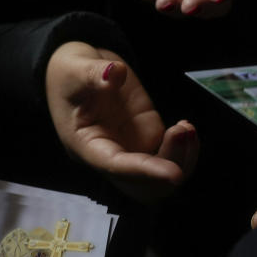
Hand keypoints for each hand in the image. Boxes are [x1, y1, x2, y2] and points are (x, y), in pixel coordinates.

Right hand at [46, 41, 198, 201]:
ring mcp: (130, 150)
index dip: (144, 171)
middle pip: (142, 187)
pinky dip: (184, 151)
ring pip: (159, 180)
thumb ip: (94, 73)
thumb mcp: (76, 69)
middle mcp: (109, 156)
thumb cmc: (70, 74)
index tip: (173, 172)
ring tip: (186, 127)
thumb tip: (115, 72)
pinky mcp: (146, 140)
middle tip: (181, 131)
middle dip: (168, 167)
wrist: (79, 72)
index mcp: (85, 145)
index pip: (115, 166)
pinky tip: (185, 128)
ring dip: (181, 160)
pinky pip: (168, 160)